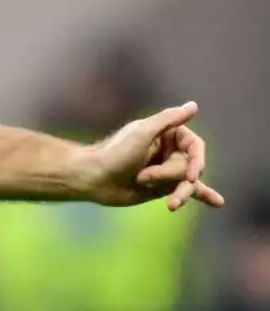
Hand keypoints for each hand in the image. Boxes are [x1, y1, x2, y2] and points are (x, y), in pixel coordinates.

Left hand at [76, 101, 225, 210]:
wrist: (93, 179)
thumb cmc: (114, 153)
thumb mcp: (142, 133)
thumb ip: (168, 119)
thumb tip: (193, 106)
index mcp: (166, 133)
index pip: (195, 146)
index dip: (197, 161)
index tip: (192, 175)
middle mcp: (169, 150)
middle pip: (189, 167)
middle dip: (168, 175)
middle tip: (143, 177)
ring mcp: (167, 169)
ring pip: (189, 182)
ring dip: (177, 192)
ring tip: (170, 204)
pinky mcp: (163, 186)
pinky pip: (187, 190)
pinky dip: (202, 195)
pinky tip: (217, 201)